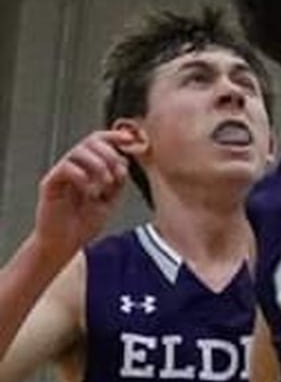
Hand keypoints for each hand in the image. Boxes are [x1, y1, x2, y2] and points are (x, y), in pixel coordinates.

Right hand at [33, 131, 128, 265]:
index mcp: (90, 166)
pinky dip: (82, 176)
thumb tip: (124, 160)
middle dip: (110, 154)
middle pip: (90, 141)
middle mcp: (75, 166)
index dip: (115, 136)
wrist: (66, 244)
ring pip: (78, 151)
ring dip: (98, 165)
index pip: (100, 141)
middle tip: (117, 175)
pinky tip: (89, 191)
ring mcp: (62, 173)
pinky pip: (65, 168)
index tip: (130, 140)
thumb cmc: (85, 223)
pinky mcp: (50, 184)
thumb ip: (118, 180)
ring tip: (105, 185)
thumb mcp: (111, 199)